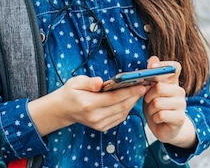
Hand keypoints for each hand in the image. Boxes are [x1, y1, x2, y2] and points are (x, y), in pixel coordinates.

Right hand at [28, 75, 147, 134]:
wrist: (63, 109)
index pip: (114, 98)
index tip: (141, 84)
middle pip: (121, 106)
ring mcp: (99, 124)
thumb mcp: (76, 82)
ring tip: (140, 91)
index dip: (130, 91)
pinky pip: (120, 118)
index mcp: (89, 104)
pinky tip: (131, 99)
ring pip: (123, 113)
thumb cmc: (71, 93)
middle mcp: (95, 117)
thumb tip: (99, 82)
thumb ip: (89, 82)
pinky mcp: (102, 127)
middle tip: (145, 86)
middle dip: (135, 96)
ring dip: (133, 102)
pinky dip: (127, 108)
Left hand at [142, 56, 197, 149]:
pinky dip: (155, 119)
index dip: (164, 65)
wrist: (165, 128)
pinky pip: (161, 115)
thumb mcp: (150, 91)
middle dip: (148, 96)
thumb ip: (151, 76)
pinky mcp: (180, 117)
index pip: (174, 67)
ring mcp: (182, 104)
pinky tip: (159, 120)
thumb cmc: (156, 107)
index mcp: (172, 82)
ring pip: (157, 103)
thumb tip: (153, 58)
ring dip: (151, 110)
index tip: (153, 67)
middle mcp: (179, 91)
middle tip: (149, 101)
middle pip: (159, 87)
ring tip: (154, 112)